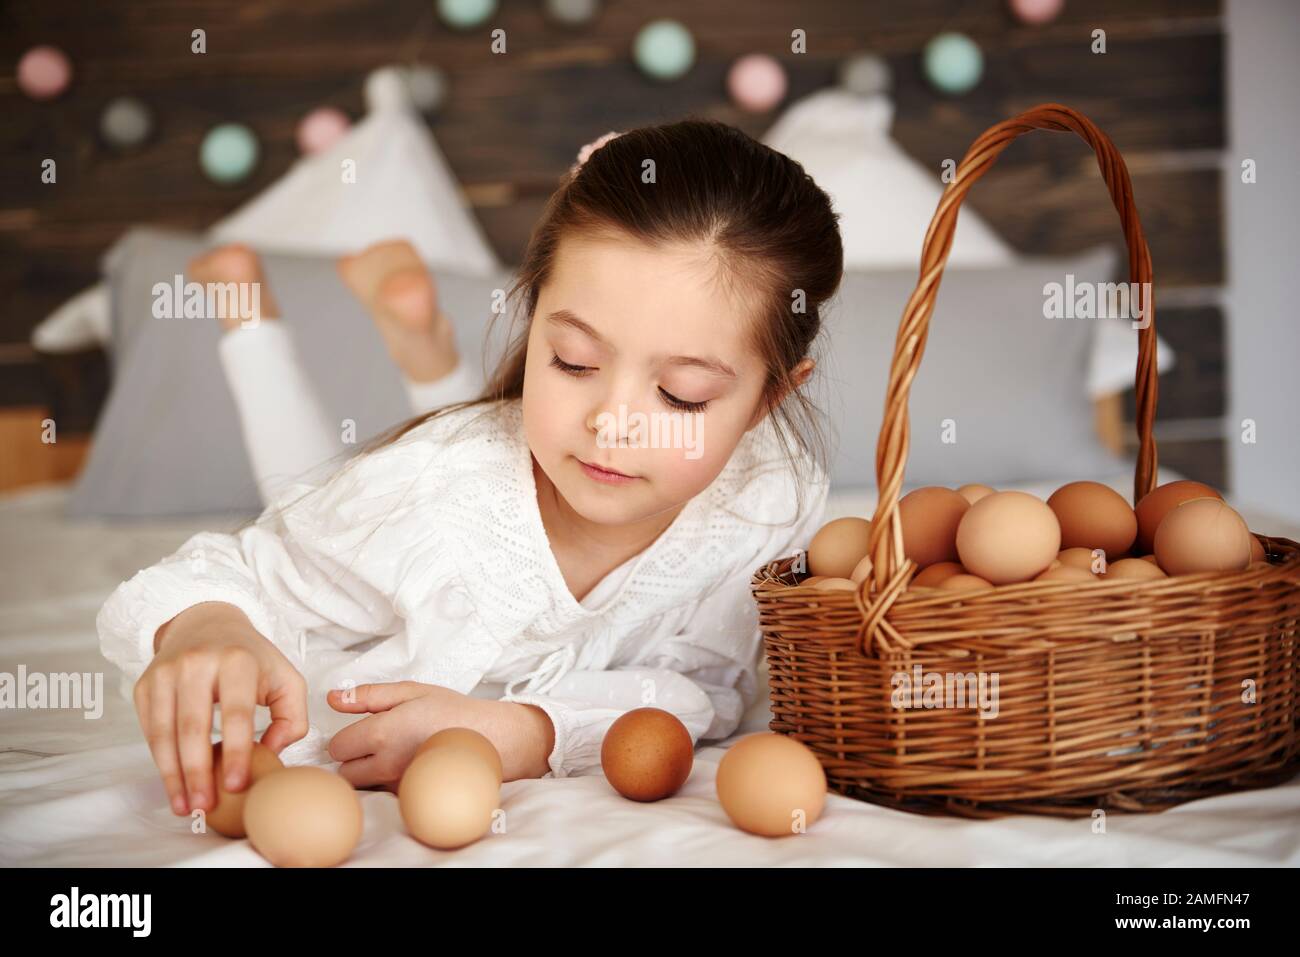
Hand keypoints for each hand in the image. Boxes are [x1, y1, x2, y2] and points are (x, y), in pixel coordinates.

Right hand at [138, 601, 308, 816]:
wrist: (206, 623)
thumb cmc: (253, 660)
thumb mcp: (286, 678)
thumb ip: (293, 718)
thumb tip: (271, 753)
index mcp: (238, 661)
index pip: (236, 713)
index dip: (235, 752)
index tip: (235, 785)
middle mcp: (197, 663)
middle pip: (193, 726)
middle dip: (198, 772)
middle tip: (205, 806)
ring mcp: (165, 673)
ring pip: (164, 732)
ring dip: (173, 775)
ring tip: (186, 807)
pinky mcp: (145, 684)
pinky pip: (149, 729)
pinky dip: (160, 760)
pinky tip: (173, 784)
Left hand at [326, 682, 553, 788]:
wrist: (490, 738)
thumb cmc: (453, 711)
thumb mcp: (411, 691)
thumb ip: (368, 695)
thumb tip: (333, 698)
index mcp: (382, 732)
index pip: (337, 747)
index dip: (346, 738)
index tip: (362, 730)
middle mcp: (387, 763)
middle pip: (344, 773)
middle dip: (353, 759)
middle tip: (375, 744)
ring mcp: (399, 783)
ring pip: (364, 786)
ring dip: (368, 773)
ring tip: (393, 754)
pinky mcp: (412, 796)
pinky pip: (385, 794)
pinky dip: (387, 783)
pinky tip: (406, 766)